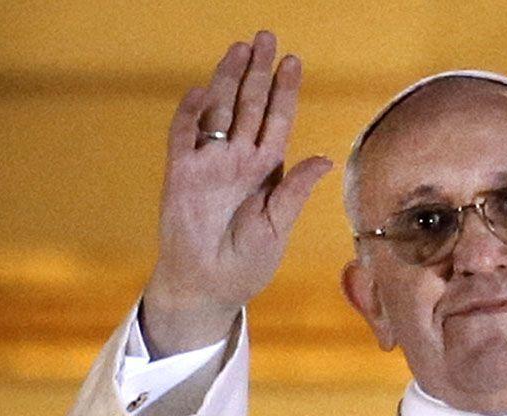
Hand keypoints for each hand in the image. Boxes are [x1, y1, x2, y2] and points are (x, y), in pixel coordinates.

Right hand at [141, 30, 331, 356]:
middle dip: (257, 72)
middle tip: (266, 37)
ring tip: (239, 49)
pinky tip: (201, 91)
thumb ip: (296, 191)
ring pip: (218, 112)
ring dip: (227, 81)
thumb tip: (325, 159)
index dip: (285, 92)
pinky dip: (191, 115)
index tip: (293, 62)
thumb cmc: (247, 263)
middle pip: (249, 107)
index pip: (277, 122)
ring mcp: (209, 164)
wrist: (210, 287)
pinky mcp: (181, 175)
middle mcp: (238, 161)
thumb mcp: (278, 227)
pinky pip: (183, 137)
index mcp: (266, 172)